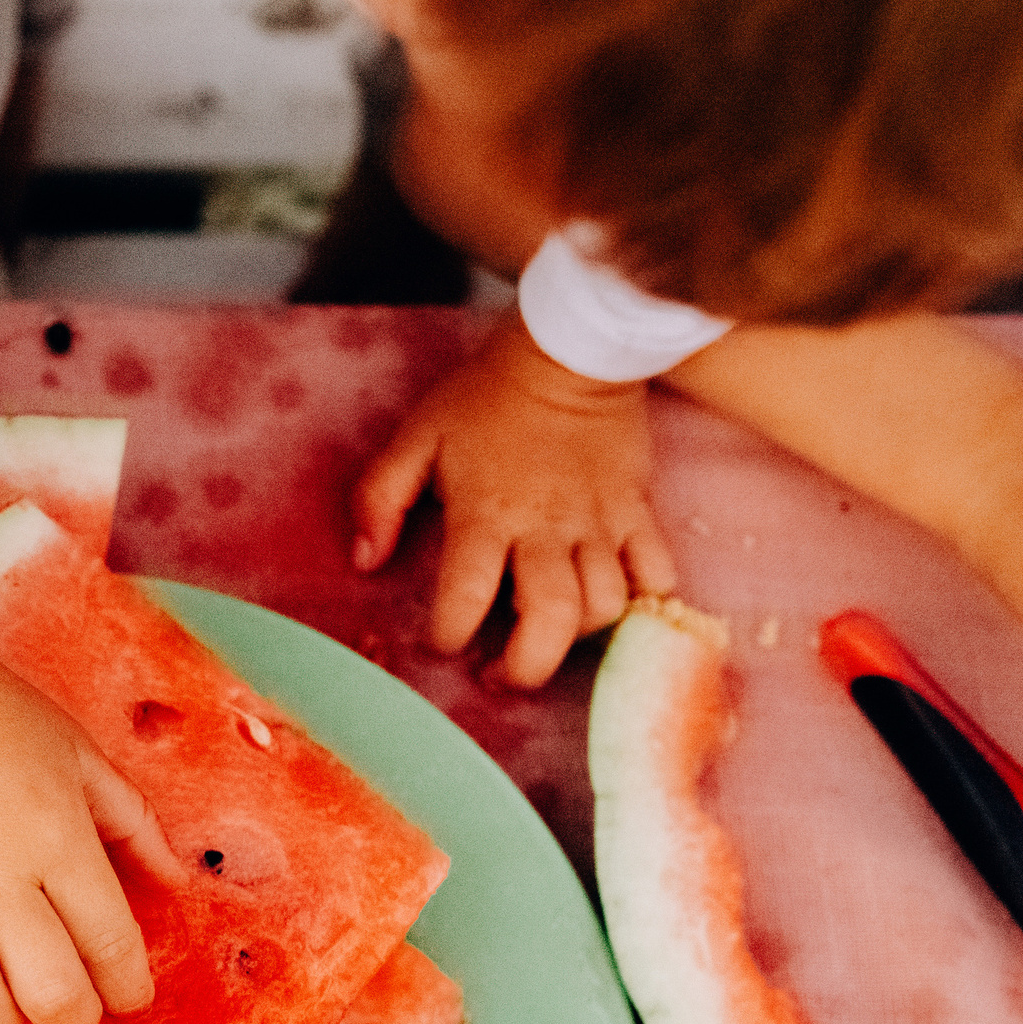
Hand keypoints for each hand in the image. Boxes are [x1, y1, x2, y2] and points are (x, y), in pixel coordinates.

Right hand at [0, 531, 178, 1023]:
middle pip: (48, 991)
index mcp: (56, 836)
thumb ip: (132, 823)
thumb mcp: (78, 754)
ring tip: (10, 1004)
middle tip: (74, 1011)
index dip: (129, 987)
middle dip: (74, 1020)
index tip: (129, 993)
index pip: (110, 943)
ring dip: (0, 1020)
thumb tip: (177, 884)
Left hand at [352, 310, 677, 687]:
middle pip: (551, 622)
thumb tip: (365, 561)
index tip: (443, 641)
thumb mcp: (415, 438)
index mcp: (486, 514)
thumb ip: (379, 499)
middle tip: (501, 674)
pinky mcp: (638, 511)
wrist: (570, 349)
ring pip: (606, 606)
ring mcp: (599, 523)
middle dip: (526, 667)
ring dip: (578, 638)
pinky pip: (658, 573)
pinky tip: (614, 605)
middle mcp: (546, 528)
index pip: (466, 598)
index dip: (449, 636)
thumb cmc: (485, 397)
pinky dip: (643, 601)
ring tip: (548, 636)